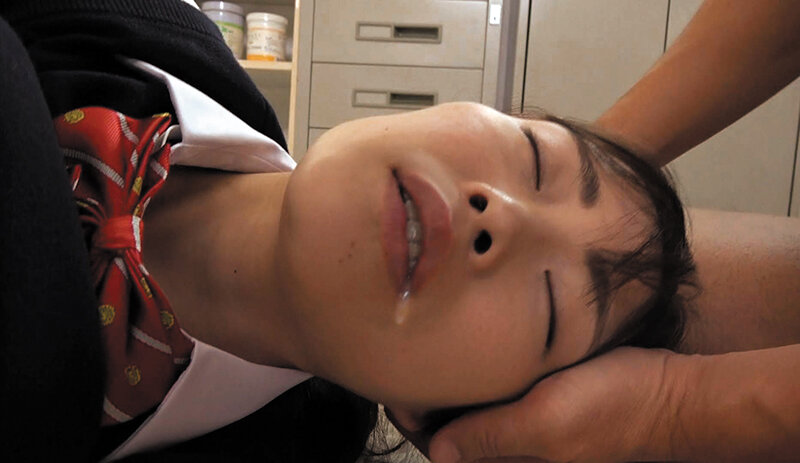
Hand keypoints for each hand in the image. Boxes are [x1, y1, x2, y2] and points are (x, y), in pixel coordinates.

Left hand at [428, 347, 685, 462]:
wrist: (676, 394)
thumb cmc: (616, 410)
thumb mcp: (547, 423)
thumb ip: (492, 438)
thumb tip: (437, 452)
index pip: (443, 451)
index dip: (415, 420)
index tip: (395, 384)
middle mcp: (517, 451)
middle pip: (455, 431)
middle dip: (429, 401)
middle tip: (406, 357)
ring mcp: (532, 427)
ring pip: (476, 411)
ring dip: (454, 385)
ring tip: (430, 348)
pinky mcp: (546, 402)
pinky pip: (502, 395)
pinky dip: (483, 376)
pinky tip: (475, 347)